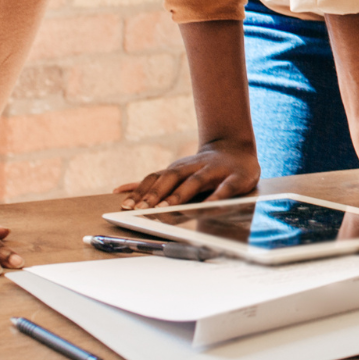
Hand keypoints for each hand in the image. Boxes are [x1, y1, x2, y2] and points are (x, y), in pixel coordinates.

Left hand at [115, 136, 259, 209]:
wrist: (237, 149)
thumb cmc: (203, 168)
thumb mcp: (177, 172)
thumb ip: (153, 183)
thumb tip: (120, 190)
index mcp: (178, 169)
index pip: (155, 178)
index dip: (140, 191)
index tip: (126, 206)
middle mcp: (194, 167)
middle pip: (172, 177)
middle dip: (155, 193)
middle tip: (141, 209)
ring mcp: (215, 171)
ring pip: (195, 181)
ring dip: (179, 195)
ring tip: (165, 210)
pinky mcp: (236, 178)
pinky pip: (225, 187)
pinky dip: (217, 196)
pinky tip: (209, 206)